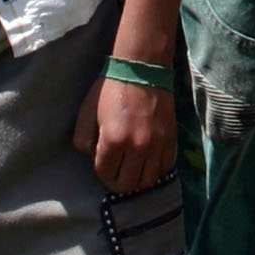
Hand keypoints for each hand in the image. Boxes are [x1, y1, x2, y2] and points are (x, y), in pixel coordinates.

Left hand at [75, 68, 176, 195]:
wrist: (141, 69)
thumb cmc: (110, 90)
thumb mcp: (85, 113)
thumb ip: (83, 142)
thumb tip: (94, 158)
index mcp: (114, 140)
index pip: (106, 175)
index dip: (101, 172)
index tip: (102, 162)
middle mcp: (138, 146)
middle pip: (128, 185)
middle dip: (118, 181)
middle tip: (116, 170)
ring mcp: (157, 144)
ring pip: (148, 181)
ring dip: (137, 179)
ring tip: (132, 168)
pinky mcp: (171, 138)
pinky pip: (165, 167)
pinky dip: (155, 170)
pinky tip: (147, 161)